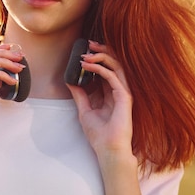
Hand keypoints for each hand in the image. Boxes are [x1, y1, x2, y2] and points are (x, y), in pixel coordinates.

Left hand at [67, 41, 133, 157]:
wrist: (108, 150)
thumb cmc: (99, 135)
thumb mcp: (84, 110)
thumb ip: (80, 95)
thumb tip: (70, 81)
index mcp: (110, 93)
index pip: (106, 69)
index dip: (96, 58)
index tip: (84, 51)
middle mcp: (118, 90)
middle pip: (114, 64)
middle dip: (101, 51)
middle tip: (88, 44)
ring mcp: (123, 92)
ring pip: (116, 66)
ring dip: (102, 57)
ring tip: (88, 53)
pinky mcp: (124, 96)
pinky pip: (113, 77)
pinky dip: (101, 69)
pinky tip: (89, 66)